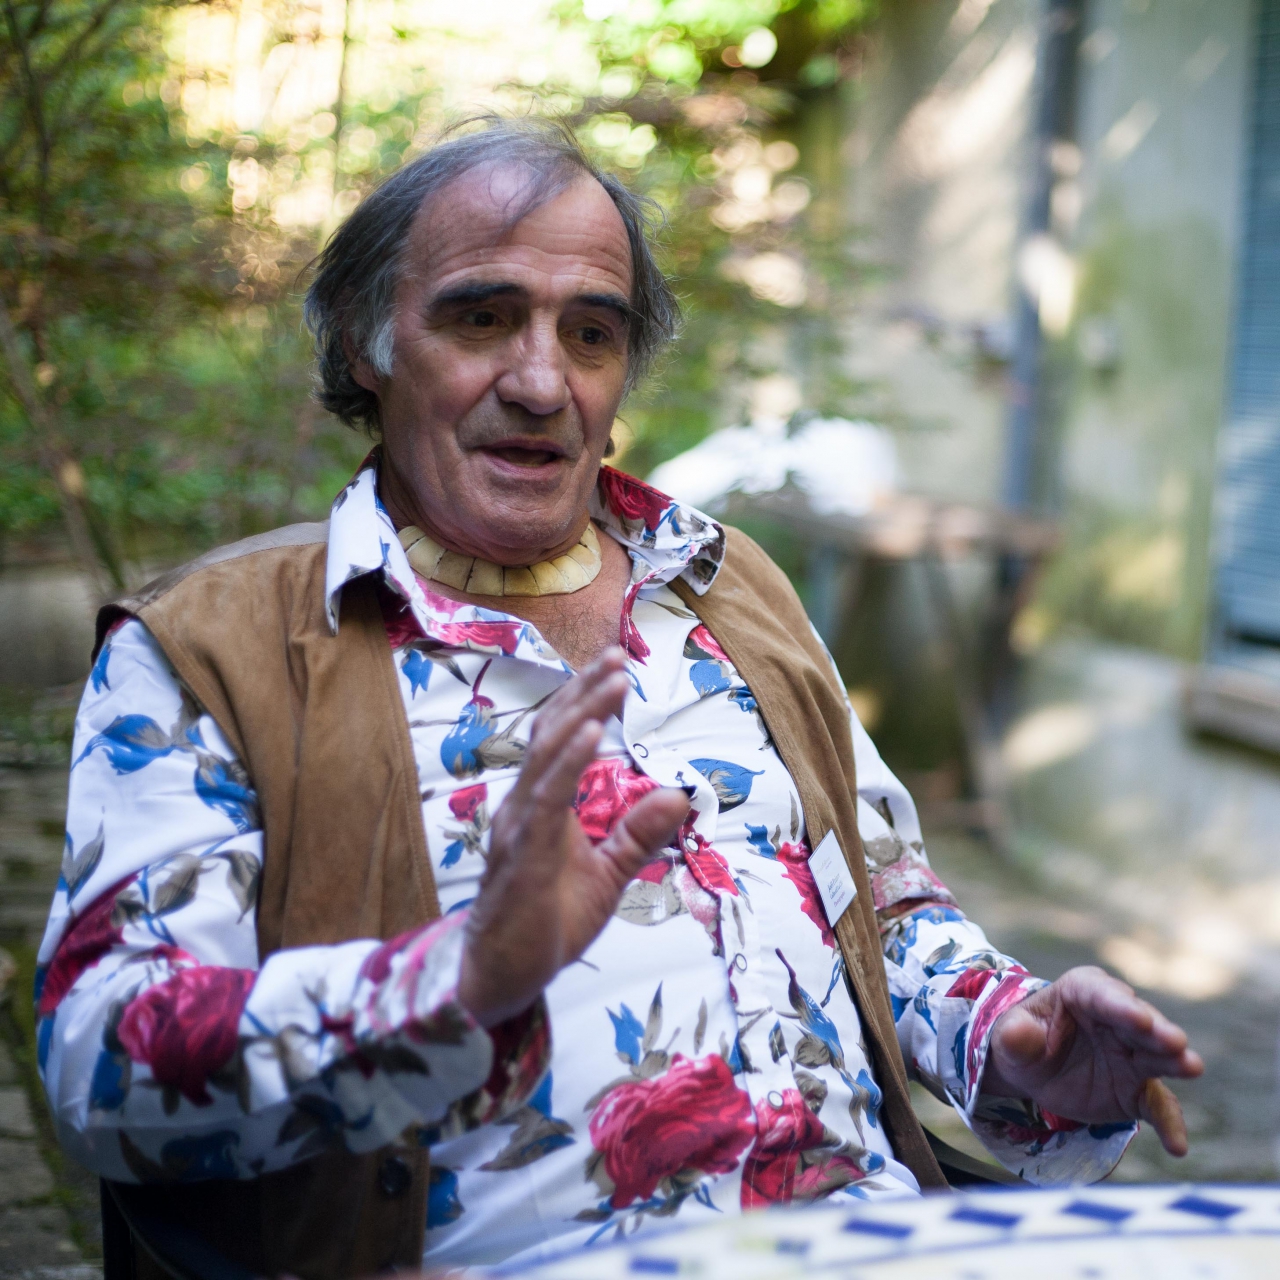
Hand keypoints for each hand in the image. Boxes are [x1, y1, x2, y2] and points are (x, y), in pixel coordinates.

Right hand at [457, 647, 689, 1027]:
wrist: (502, 980)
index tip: (617, 666)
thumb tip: (676, 794)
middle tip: (619, 656)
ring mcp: (519, 827)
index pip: (562, 740)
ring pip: (548, 755)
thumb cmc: (547, 925)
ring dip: (583, 713)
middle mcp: (524, 806)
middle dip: (586, 692)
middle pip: (553, 734)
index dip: (587, 701)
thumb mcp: (607, 876)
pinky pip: (547, 798)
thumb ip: (637, 835)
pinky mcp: (523, 854)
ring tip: (613, 680)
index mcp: (541, 806)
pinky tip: (594, 734)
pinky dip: (570, 762)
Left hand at [982, 965, 1203, 1155]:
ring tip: (1191, 1068)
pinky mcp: (1138, 1089)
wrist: (1033, 1070)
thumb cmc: (1022, 1040)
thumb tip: (1017, 1033)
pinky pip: (1157, 1106)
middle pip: (1141, 1023)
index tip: (1140, 1019)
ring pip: (1157, 1057)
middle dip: (1158, 1031)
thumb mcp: (1010, 1035)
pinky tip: (1177, 1146)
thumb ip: (1014, 1034)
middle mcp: (1116, 1018)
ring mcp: (1131, 1055)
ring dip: (1175, 1062)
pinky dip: (1168, 1123)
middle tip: (1176, 1042)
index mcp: (1083, 991)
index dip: (1121, 1006)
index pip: (1103, 995)